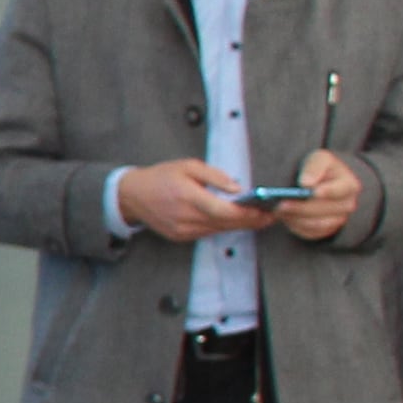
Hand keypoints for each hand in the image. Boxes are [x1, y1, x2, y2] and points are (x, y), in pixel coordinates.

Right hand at [117, 157, 271, 242]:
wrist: (131, 196)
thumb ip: (215, 176)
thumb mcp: (188, 166)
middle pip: (227, 223)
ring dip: (239, 225)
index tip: (266, 210)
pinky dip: (222, 226)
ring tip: (257, 217)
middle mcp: (186, 218)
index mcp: (189, 198)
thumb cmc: (160, 177)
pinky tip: (232, 220)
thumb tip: (238, 187)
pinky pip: (208, 232)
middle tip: (270, 215)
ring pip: (219, 230)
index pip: (226, 211)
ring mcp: (183, 230)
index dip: (248, 213)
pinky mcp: (181, 236)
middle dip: (251, 220)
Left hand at [273, 147, 364, 243]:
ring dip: (295, 218)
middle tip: (281, 204)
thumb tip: (306, 183)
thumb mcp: (319, 158)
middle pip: (323, 209)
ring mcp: (338, 220)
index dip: (325, 191)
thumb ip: (314, 167)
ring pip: (315, 224)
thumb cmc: (319, 168)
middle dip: (300, 207)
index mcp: (349, 185)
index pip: (339, 190)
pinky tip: (284, 216)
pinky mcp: (325, 230)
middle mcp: (347, 205)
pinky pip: (309, 232)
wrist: (321, 182)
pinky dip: (294, 226)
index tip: (310, 190)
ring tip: (277, 209)